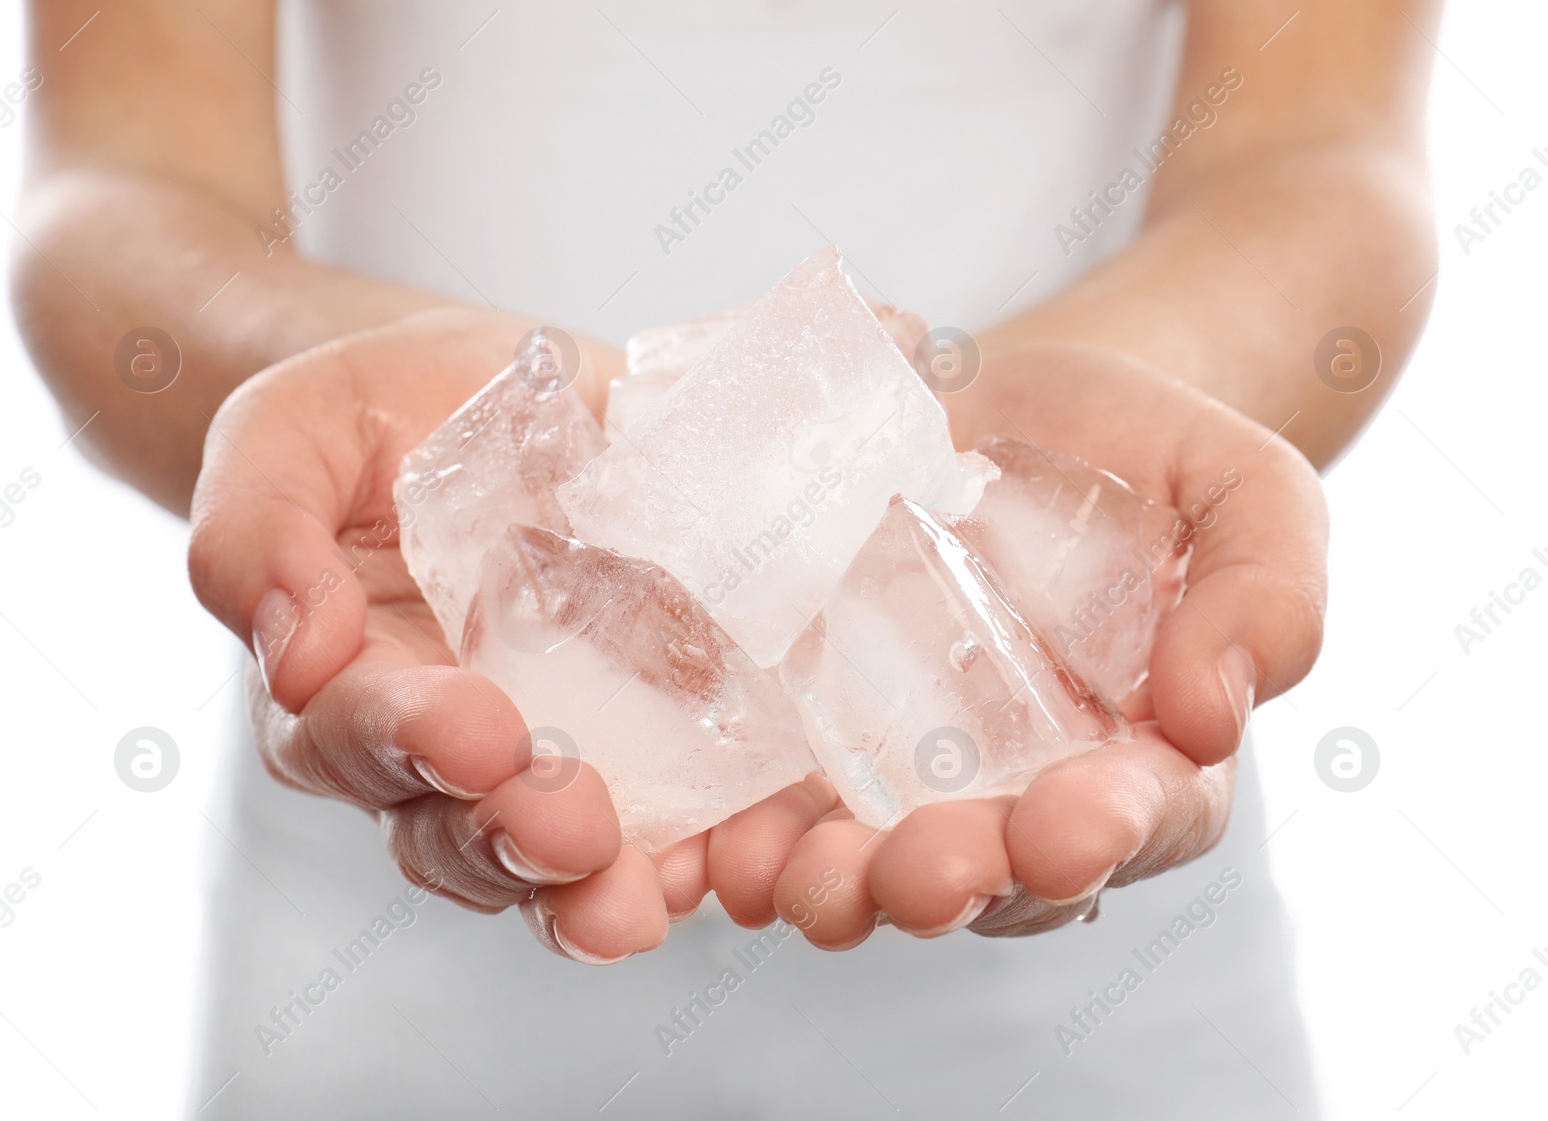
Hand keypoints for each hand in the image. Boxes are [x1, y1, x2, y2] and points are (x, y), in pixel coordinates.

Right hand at [189, 308, 691, 961]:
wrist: (489, 395)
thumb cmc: (374, 415)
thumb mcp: (290, 432)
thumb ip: (258, 531)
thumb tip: (295, 654)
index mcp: (342, 681)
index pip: (360, 734)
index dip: (415, 739)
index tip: (478, 731)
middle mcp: (438, 746)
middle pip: (453, 827)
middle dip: (511, 836)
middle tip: (571, 832)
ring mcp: (544, 754)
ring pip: (549, 858)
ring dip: (592, 887)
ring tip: (639, 895)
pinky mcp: (646, 739)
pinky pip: (669, 820)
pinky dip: (696, 850)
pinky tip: (728, 858)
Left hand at [761, 342, 1325, 943]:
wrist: (1005, 400)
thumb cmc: (1138, 447)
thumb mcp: (1242, 487)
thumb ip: (1267, 588)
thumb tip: (1214, 717)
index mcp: (1141, 751)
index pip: (1139, 821)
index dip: (1103, 836)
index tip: (1066, 829)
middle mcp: (1024, 787)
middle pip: (996, 871)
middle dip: (954, 881)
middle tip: (914, 873)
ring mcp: (911, 771)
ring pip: (879, 861)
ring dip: (836, 883)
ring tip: (790, 874)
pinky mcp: (816, 734)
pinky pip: (782, 803)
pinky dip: (747, 835)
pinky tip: (715, 841)